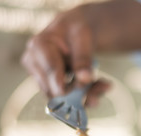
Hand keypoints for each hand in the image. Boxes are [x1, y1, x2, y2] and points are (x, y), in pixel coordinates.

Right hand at [22, 0, 140, 99]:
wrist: (74, 32)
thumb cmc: (76, 30)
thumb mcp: (83, 37)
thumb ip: (83, 58)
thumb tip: (84, 79)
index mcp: (38, 47)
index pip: (51, 71)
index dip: (64, 84)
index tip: (78, 90)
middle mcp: (35, 65)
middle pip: (56, 89)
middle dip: (81, 90)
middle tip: (105, 85)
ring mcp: (41, 78)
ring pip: (63, 98)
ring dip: (87, 94)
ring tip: (106, 84)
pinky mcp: (51, 88)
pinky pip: (69, 100)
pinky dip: (86, 95)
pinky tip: (102, 86)